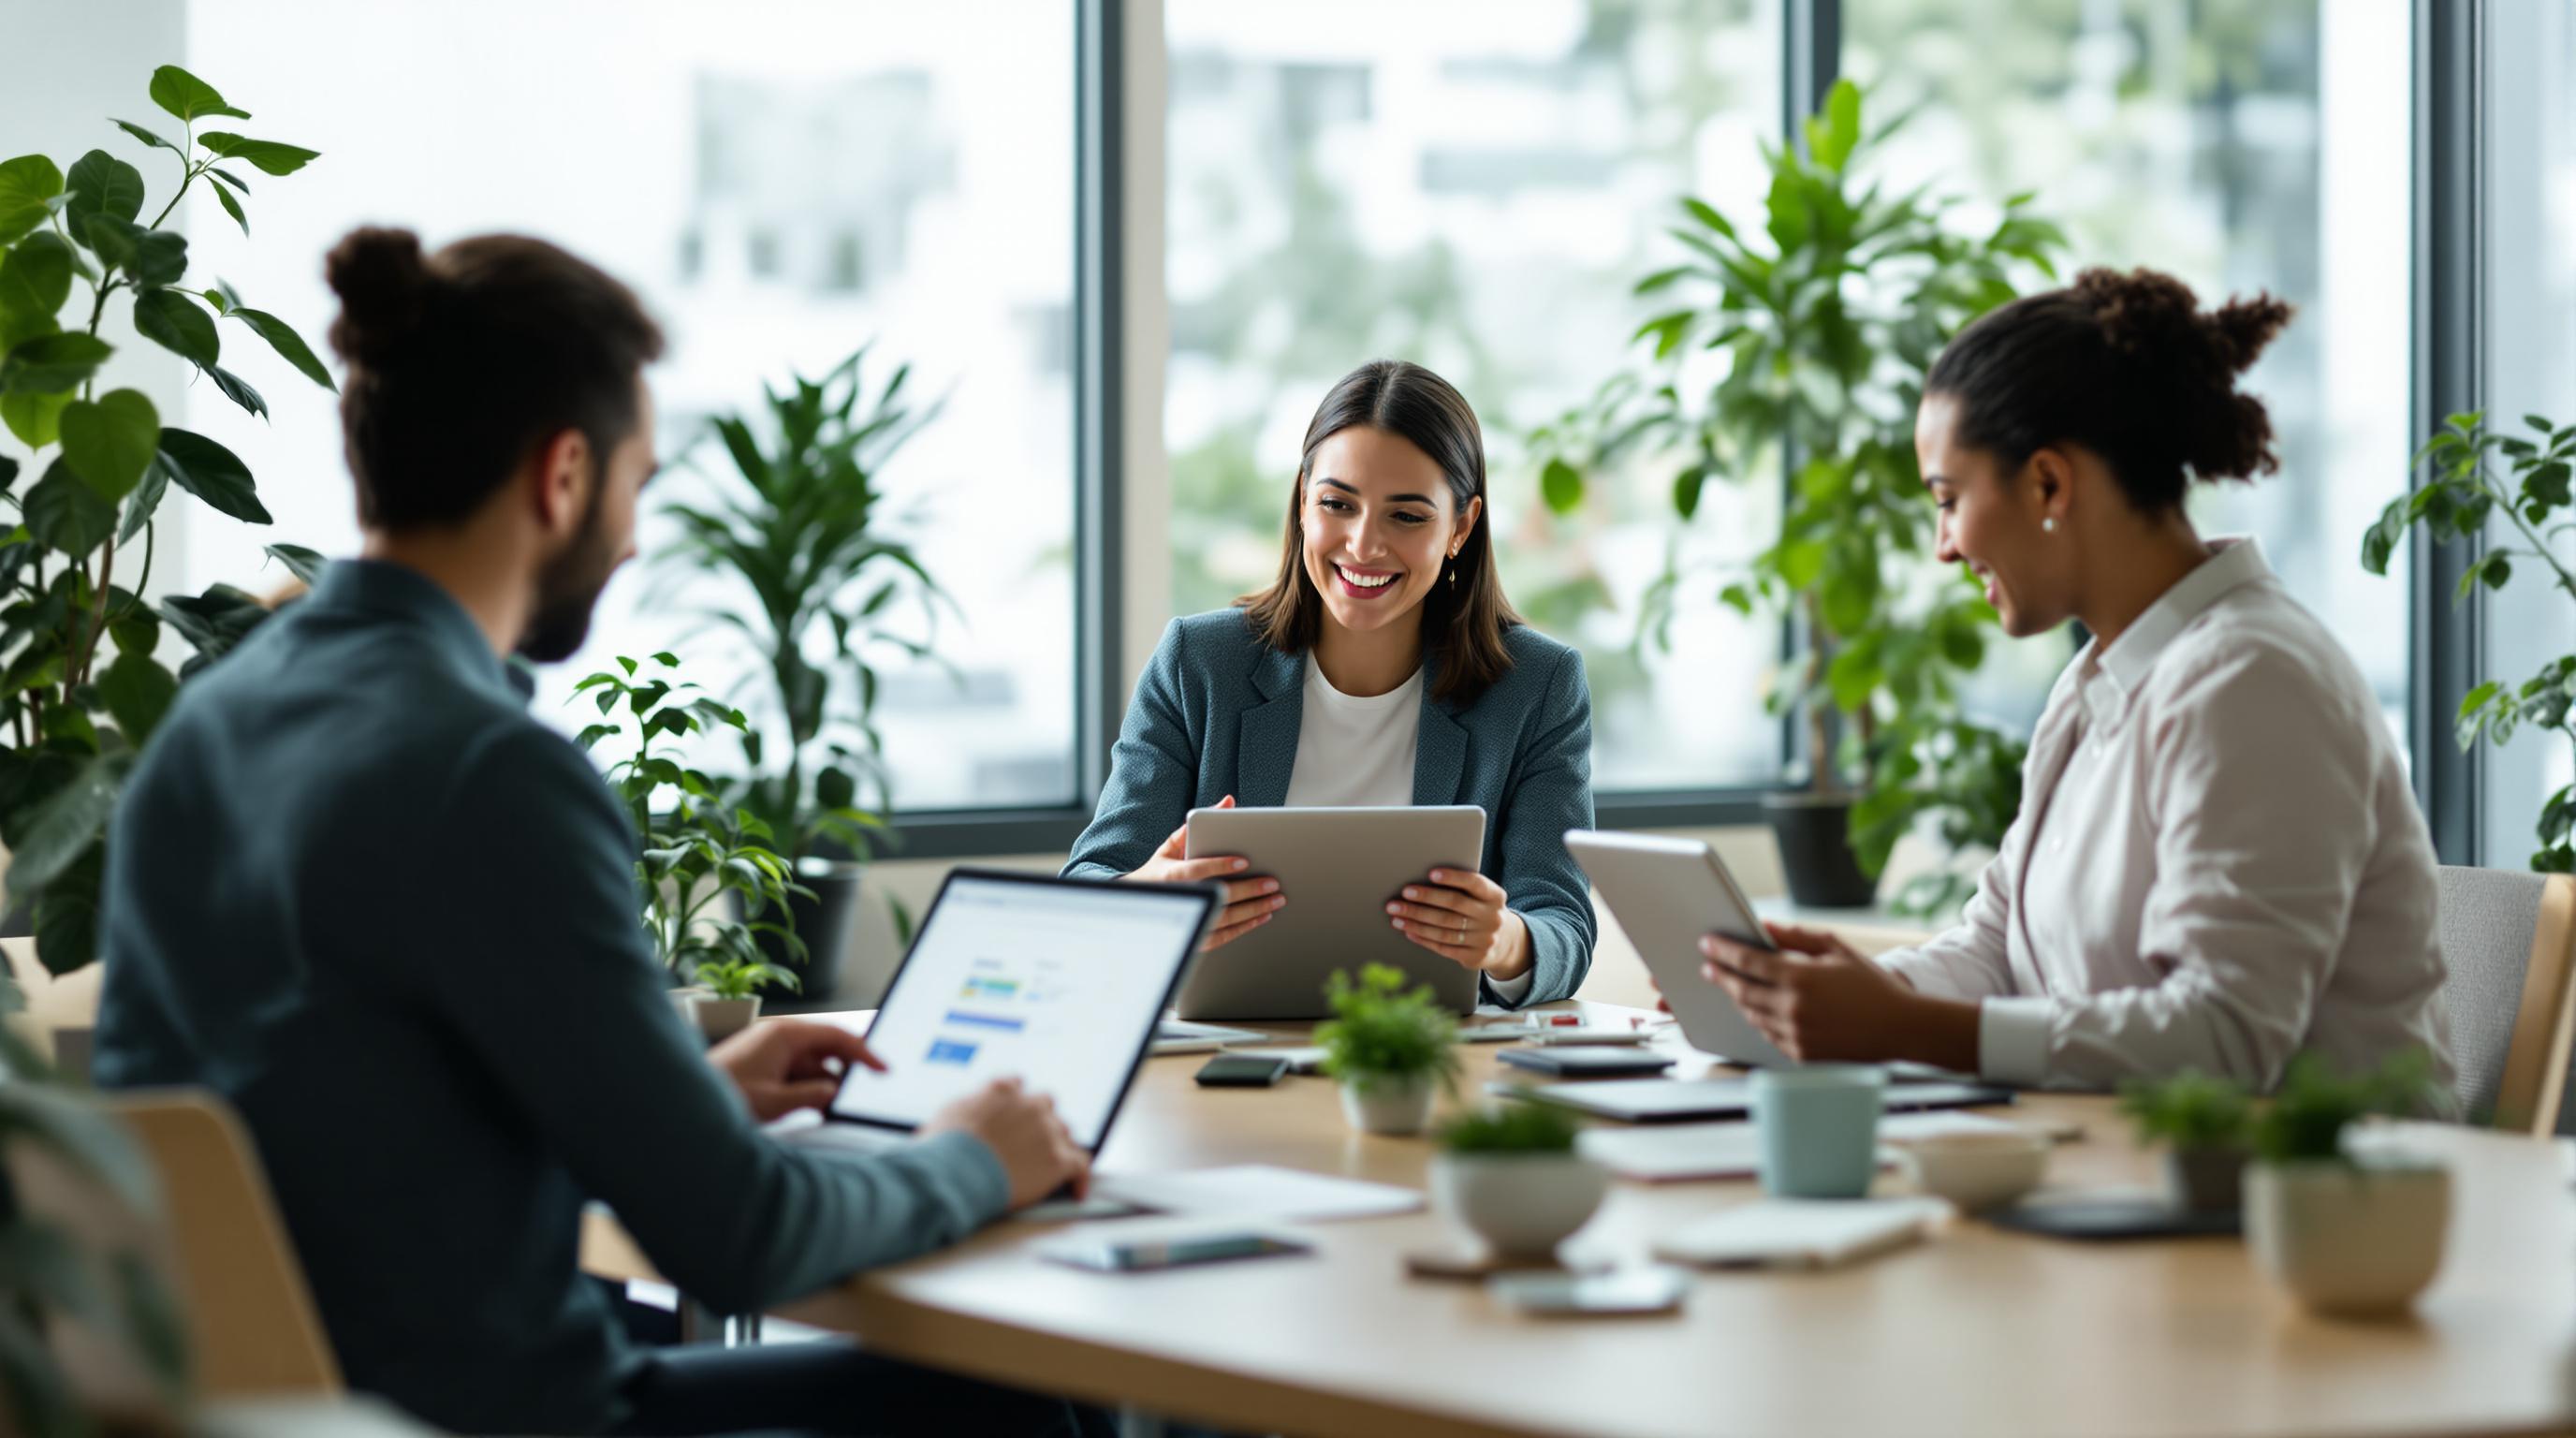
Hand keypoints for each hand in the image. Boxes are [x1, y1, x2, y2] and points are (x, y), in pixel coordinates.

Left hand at [709, 1018, 884, 1122]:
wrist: (681, 1105)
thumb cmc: (722, 1096)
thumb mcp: (774, 1102)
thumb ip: (812, 1097)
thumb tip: (837, 1093)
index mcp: (784, 1035)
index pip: (836, 1035)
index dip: (863, 1052)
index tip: (882, 1069)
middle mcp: (780, 1037)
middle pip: (827, 1048)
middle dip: (846, 1070)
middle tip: (863, 1092)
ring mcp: (772, 1051)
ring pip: (814, 1064)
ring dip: (827, 1083)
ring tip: (838, 1106)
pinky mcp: (766, 1067)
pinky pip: (799, 1074)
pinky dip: (811, 1088)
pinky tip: (817, 1108)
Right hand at [923, 1077, 1091, 1207]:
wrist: (955, 1171)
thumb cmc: (945, 1146)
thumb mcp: (950, 1112)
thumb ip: (970, 1103)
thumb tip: (971, 1107)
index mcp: (1002, 1093)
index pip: (1018, 1086)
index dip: (1017, 1101)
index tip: (1017, 1111)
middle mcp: (1029, 1106)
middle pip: (1046, 1107)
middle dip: (1040, 1121)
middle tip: (1032, 1142)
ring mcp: (1047, 1132)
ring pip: (1066, 1133)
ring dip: (1059, 1146)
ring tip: (1052, 1167)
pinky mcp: (1058, 1160)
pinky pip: (1080, 1165)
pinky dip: (1080, 1177)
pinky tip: (1076, 1191)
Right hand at [1122, 794, 1283, 949]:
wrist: (1141, 905)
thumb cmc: (1159, 871)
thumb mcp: (1171, 846)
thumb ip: (1199, 824)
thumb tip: (1227, 801)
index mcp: (1171, 876)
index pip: (1197, 870)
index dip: (1220, 866)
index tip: (1243, 861)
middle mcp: (1181, 900)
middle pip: (1219, 896)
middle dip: (1249, 890)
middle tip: (1272, 883)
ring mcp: (1189, 920)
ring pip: (1225, 919)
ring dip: (1254, 909)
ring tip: (1275, 899)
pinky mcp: (1196, 937)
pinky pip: (1225, 936)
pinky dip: (1246, 927)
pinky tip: (1263, 916)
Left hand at [1388, 868, 1530, 981]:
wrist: (1504, 943)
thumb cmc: (1481, 911)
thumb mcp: (1482, 897)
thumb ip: (1462, 888)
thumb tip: (1423, 879)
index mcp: (1495, 896)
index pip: (1474, 883)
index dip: (1453, 877)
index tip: (1431, 873)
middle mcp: (1493, 917)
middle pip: (1454, 905)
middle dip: (1425, 899)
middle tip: (1403, 894)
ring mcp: (1484, 939)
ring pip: (1444, 929)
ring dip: (1416, 922)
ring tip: (1397, 916)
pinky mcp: (1474, 956)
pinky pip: (1443, 947)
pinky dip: (1423, 939)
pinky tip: (1408, 931)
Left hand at [1697, 922, 1928, 1063]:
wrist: (1902, 1030)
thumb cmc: (1873, 986)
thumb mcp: (1838, 951)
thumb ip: (1798, 938)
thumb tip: (1765, 926)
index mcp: (1802, 978)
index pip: (1748, 962)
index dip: (1723, 952)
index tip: (1706, 944)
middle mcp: (1793, 1009)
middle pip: (1742, 991)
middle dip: (1721, 976)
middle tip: (1708, 966)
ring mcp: (1796, 1035)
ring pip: (1752, 1015)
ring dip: (1738, 999)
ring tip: (1732, 986)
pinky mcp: (1801, 1054)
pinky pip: (1768, 1035)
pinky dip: (1760, 1020)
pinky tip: (1758, 1009)